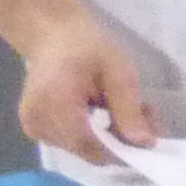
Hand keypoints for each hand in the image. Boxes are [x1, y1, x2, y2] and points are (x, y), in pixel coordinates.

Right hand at [11, 5, 154, 155]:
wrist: (52, 35)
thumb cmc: (86, 47)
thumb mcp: (118, 72)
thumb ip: (129, 110)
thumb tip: (145, 144)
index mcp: (53, 104)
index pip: (92, 147)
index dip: (125, 149)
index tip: (151, 136)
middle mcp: (37, 122)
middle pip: (90, 151)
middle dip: (123, 140)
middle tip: (145, 115)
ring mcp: (34, 128)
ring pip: (86, 149)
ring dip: (113, 137)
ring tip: (127, 109)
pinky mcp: (36, 129)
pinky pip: (75, 143)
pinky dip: (97, 134)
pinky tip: (107, 113)